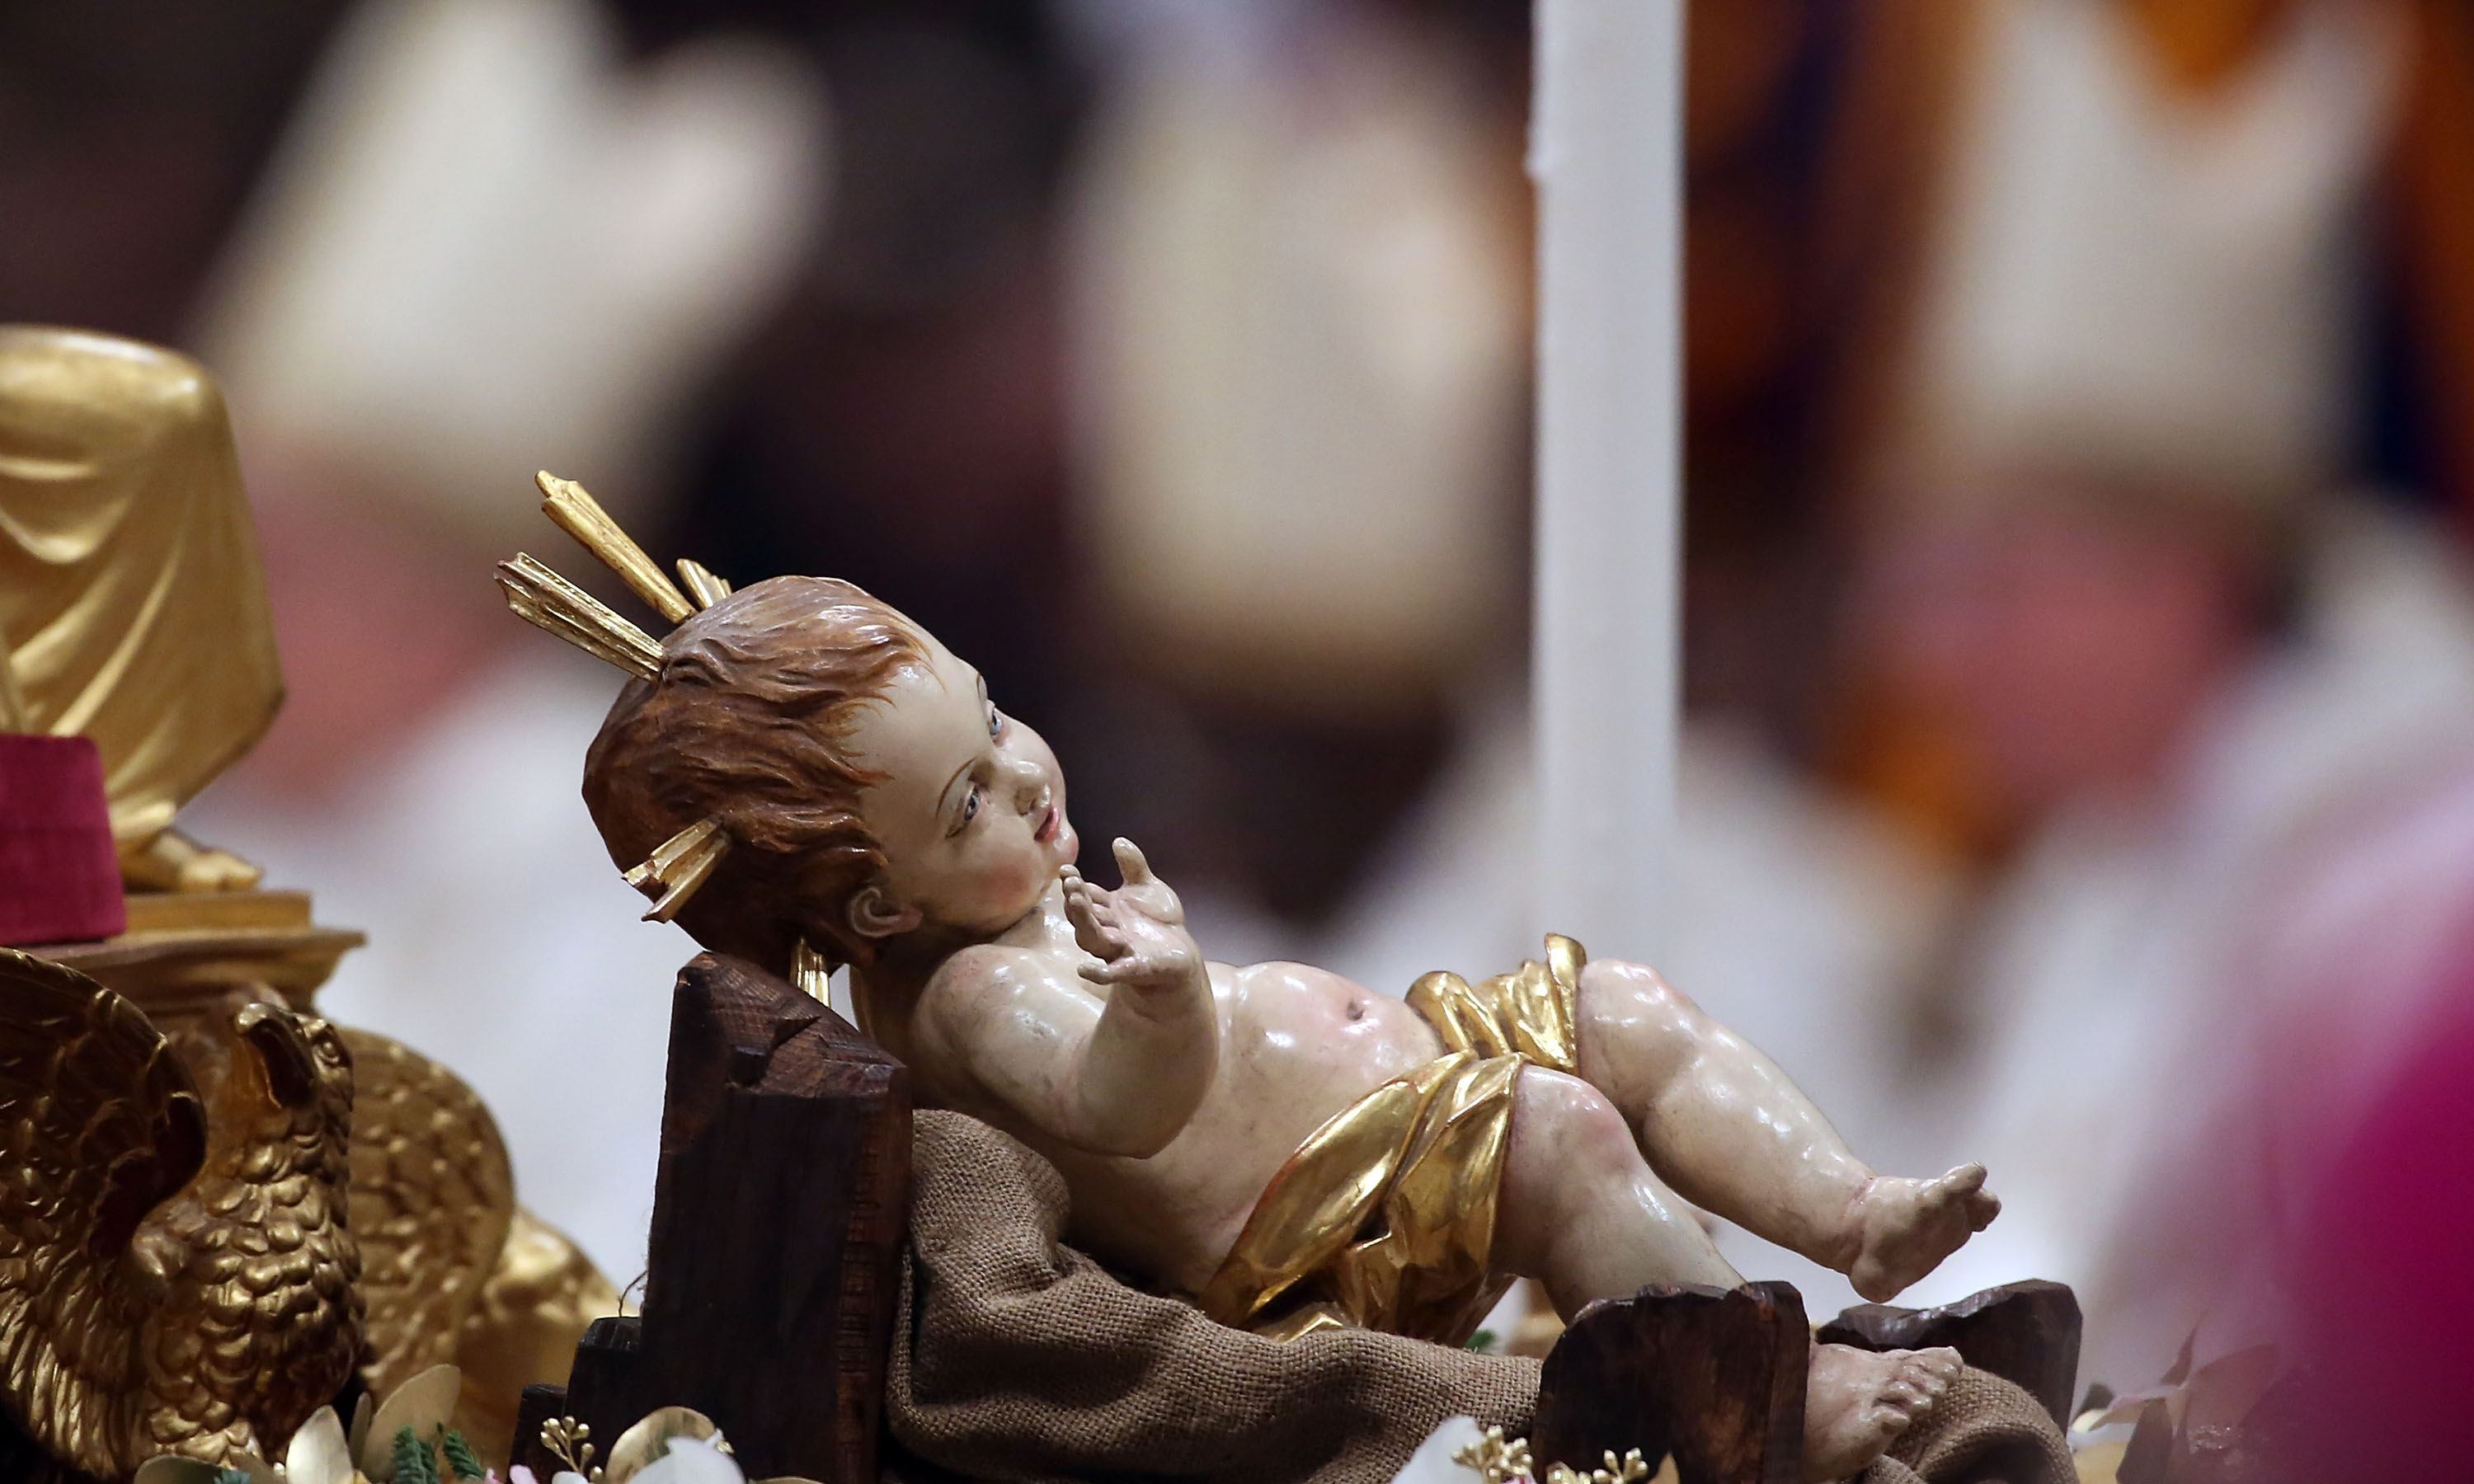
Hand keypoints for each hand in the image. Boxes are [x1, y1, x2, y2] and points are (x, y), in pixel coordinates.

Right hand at [1061, 838, 1201, 993]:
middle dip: (1077, 900)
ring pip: (1092, 939)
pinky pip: (1111, 973)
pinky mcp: (1133, 968)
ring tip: (1076, 903)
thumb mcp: (1147, 888)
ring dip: (1084, 923)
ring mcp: (1117, 950)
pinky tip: (1084, 970)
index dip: (1075, 883)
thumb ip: (1133, 867)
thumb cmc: (1157, 920)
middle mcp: (1107, 928)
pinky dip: (1098, 973)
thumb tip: (1118, 840)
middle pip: (1085, 916)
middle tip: (1072, 883)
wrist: (1180, 953)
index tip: (1066, 870)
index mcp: (1107, 908)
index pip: (1086, 895)